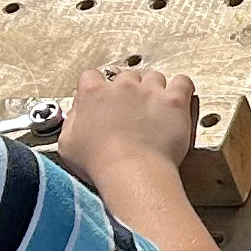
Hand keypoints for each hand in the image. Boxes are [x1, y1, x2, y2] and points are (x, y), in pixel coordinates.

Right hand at [56, 64, 199, 181]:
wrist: (131, 173)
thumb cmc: (99, 164)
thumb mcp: (67, 144)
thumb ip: (72, 120)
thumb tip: (78, 112)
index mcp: (93, 93)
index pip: (91, 77)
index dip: (97, 88)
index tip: (103, 101)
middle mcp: (122, 86)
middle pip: (127, 77)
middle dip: (129, 91)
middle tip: (132, 113)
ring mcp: (150, 90)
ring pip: (154, 78)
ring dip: (155, 90)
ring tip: (156, 112)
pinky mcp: (174, 100)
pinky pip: (182, 82)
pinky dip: (181, 89)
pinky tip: (177, 102)